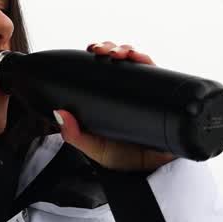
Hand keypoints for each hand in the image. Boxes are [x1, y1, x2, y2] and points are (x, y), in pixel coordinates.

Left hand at [54, 41, 177, 171]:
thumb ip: (74, 135)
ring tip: (119, 53)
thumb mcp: (94, 148)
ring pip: (137, 62)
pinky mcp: (163, 96)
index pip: (103, 68)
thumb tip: (59, 113)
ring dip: (127, 49)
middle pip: (120, 59)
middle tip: (102, 51)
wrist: (152, 174)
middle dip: (111, 47)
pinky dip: (147, 61)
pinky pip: (158, 73)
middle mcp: (128, 91)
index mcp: (110, 97)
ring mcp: (147, 92)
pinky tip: (139, 58)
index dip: (98, 53)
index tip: (91, 49)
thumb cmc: (123, 159)